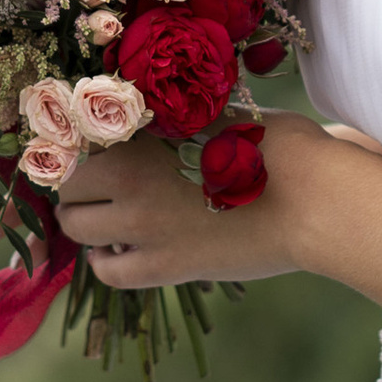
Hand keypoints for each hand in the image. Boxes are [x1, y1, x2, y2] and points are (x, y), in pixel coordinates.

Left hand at [51, 114, 331, 289]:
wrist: (313, 200)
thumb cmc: (277, 145)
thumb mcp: (220, 113)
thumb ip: (174, 116)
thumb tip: (146, 109)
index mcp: (142, 134)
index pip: (79, 140)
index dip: (84, 145)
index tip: (97, 150)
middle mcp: (129, 182)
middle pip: (69, 187)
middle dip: (78, 185)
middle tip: (101, 184)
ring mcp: (144, 229)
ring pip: (77, 229)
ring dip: (86, 222)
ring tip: (108, 216)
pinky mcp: (166, 267)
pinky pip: (109, 273)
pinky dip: (105, 261)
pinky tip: (119, 251)